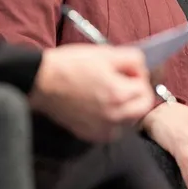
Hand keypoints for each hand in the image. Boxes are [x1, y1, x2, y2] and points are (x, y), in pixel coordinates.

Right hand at [28, 45, 154, 142]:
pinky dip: (111, 118)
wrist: (42, 82)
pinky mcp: (90, 134)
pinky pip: (112, 129)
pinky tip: (99, 105)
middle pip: (141, 109)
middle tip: (123, 82)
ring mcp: (102, 128)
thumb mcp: (104, 53)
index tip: (128, 72)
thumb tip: (142, 69)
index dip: (139, 78)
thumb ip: (131, 59)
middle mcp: (113, 116)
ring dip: (126, 107)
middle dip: (137, 95)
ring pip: (128, 120)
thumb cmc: (69, 65)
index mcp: (118, 94)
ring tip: (109, 93)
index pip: (145, 91)